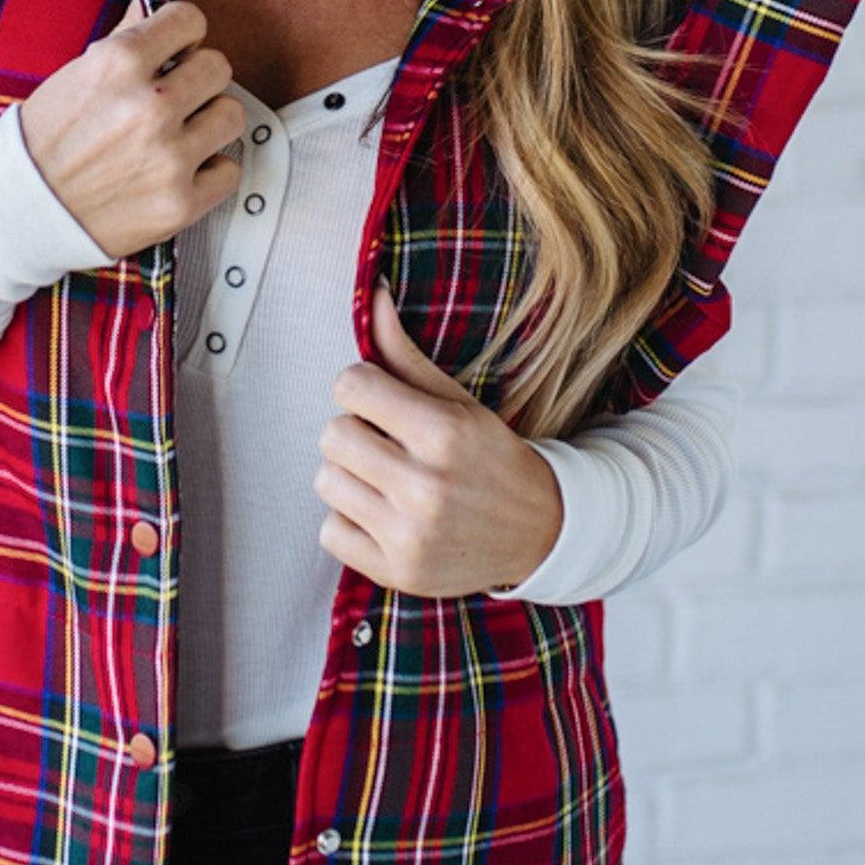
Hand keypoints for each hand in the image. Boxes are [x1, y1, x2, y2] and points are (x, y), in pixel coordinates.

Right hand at [19, 0, 246, 259]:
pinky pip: (229, 171)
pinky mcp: (180, 203)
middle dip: (197, 78)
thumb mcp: (74, 74)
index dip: (183, 35)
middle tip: (174, 97)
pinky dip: (209, 172)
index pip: (190, 20)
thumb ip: (123, 41)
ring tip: (178, 134)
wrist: (16, 212)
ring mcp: (169, 157)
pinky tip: (179, 171)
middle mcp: (151, 106)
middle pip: (218, 67)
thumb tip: (152, 6)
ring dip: (208, 122)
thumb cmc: (42, 142)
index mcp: (119, 62)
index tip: (176, 50)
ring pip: (232, 115)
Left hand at [313, 279, 563, 598]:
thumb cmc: (488, 456)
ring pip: (325, 482)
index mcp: (444, 434)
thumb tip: (371, 292)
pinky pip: (330, 532)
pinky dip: (350, 522)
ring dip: (349, 476)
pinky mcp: (397, 572)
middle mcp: (426, 487)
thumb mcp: (457, 401)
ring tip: (387, 479)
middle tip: (387, 443)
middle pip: (331, 434)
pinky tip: (385, 515)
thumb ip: (405, 353)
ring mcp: (410, 535)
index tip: (382, 402)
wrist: (539, 532)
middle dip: (353, 431)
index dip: (360, 388)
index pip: (349, 385)